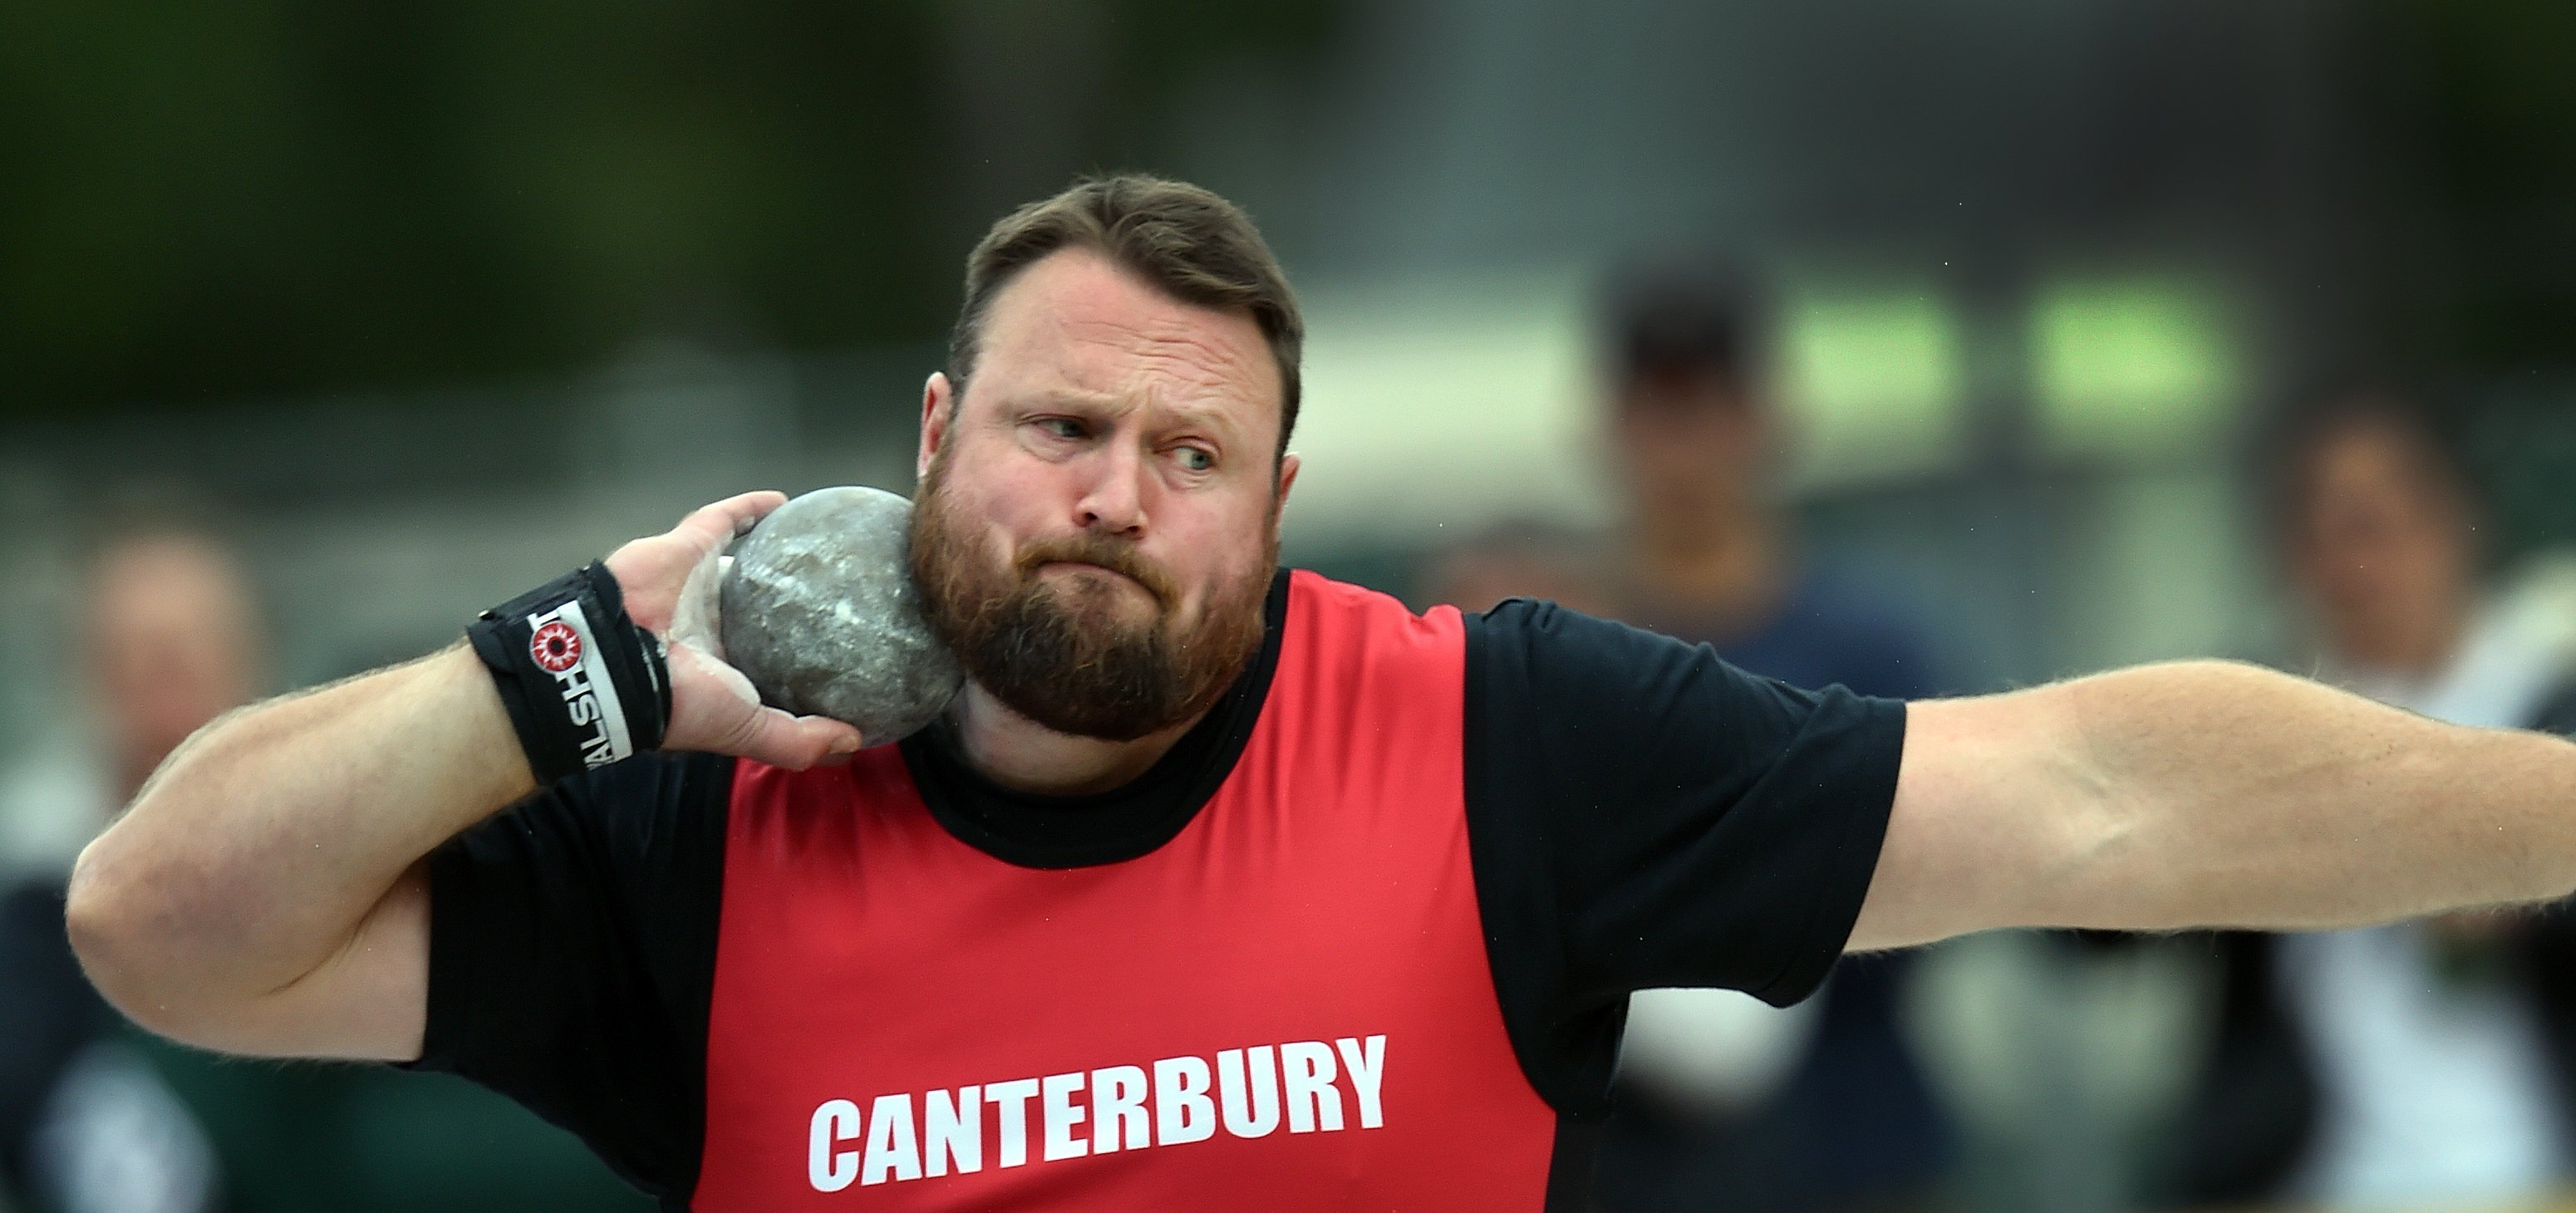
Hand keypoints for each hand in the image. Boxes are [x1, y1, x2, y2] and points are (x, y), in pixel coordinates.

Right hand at [605, 491, 864, 767]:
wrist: (615, 656)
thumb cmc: (678, 701)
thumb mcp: (747, 730)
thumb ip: (798, 740)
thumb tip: (857, 740)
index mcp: (721, 668)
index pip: (767, 661)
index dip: (797, 659)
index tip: (841, 652)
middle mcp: (709, 626)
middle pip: (756, 610)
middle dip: (786, 604)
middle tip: (835, 592)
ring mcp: (696, 584)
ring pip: (743, 563)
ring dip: (772, 554)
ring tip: (814, 546)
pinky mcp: (686, 547)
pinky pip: (724, 519)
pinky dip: (750, 508)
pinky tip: (785, 504)